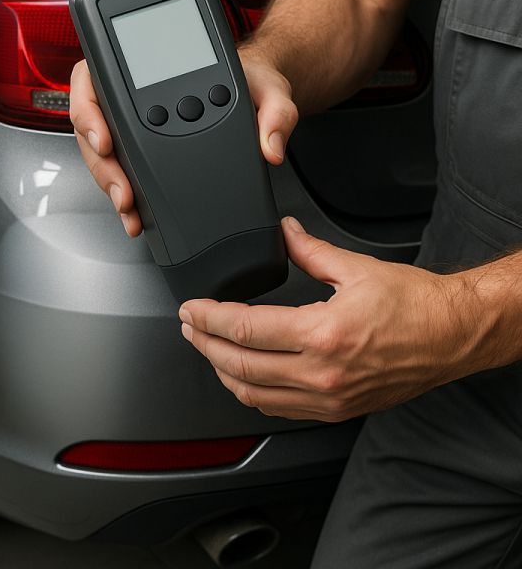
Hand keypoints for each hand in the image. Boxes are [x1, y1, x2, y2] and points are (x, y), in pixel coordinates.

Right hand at [68, 55, 298, 235]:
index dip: (89, 114)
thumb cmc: (251, 79)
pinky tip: (136, 214)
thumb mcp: (269, 89)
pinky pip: (122, 170)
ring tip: (129, 210)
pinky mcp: (144, 150)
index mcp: (149, 67)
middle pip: (92, 127)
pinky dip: (125, 195)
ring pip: (101, 155)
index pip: (95, 81)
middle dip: (102, 166)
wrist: (256, 97)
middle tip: (123, 192)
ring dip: (110, 185)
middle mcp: (135, 96)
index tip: (105, 141)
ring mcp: (136, 124)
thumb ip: (275, 112)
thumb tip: (270, 147)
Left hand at [179, 217, 485, 421]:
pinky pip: (278, 408)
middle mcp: (322, 373)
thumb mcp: (355, 268)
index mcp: (323, 333)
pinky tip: (241, 373)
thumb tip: (283, 232)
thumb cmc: (416, 305)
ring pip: (253, 393)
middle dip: (203, 344)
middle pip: (239, 364)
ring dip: (221, 370)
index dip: (208, 317)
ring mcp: (328, 398)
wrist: (454, 336)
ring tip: (206, 347)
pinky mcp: (335, 410)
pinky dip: (250, 390)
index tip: (192, 307)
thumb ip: (308, 250)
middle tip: (189, 325)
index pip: (245, 329)